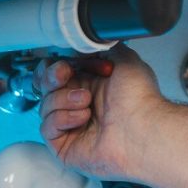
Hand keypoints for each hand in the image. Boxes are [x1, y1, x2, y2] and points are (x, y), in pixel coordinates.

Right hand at [35, 43, 164, 178]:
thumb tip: (88, 41)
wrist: (142, 127)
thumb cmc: (139, 99)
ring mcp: (71, 126)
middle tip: (65, 74)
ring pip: (45, 106)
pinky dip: (63, 118)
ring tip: (87, 101)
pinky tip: (83, 118)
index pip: (56, 74)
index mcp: (90, 84)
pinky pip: (47, 127)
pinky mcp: (65, 146)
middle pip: (45, 88)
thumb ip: (103, 46)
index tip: (63, 63)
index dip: (53, 66)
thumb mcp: (125, 59)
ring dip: (64, 99)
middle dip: (52, 77)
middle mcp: (79, 105)